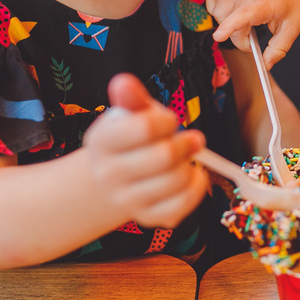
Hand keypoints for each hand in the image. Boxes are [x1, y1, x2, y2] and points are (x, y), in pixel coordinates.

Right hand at [83, 73, 209, 228]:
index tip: (168, 121)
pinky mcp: (148, 217)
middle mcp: (109, 174)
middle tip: (189, 139)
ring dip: (190, 164)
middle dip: (185, 142)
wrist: (117, 179)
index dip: (165, 121)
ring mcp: (127, 200)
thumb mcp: (130, 115)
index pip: (144, 127)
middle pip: (165, 155)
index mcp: (102, 141)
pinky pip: (184, 203)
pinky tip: (191, 175)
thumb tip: (123, 81)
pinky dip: (197, 186)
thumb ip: (132, 99)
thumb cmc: (131, 140)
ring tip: (186, 157)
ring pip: (177, 180)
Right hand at [207, 0, 299, 67]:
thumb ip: (278, 50)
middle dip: (237, 36)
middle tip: (253, 37)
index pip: (243, 14)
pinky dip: (215, 8)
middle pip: (226, 19)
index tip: (218, 37)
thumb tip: (265, 64)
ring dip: (226, 23)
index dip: (229, 26)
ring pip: (217, 11)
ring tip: (245, 23)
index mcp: (264, 3)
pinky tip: (230, 12)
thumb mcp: (292, 30)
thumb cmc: (293, 3)